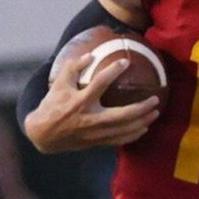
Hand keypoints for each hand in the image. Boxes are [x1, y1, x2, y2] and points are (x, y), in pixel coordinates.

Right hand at [23, 53, 160, 151]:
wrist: (43, 134)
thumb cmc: (52, 105)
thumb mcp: (58, 83)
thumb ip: (73, 67)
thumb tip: (91, 55)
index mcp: (80, 101)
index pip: (100, 83)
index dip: (113, 71)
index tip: (125, 62)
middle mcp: (90, 118)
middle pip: (121, 115)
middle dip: (140, 108)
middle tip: (154, 99)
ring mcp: (95, 133)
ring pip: (124, 130)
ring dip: (142, 121)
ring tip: (155, 112)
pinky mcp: (96, 142)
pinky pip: (119, 140)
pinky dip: (133, 135)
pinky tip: (144, 128)